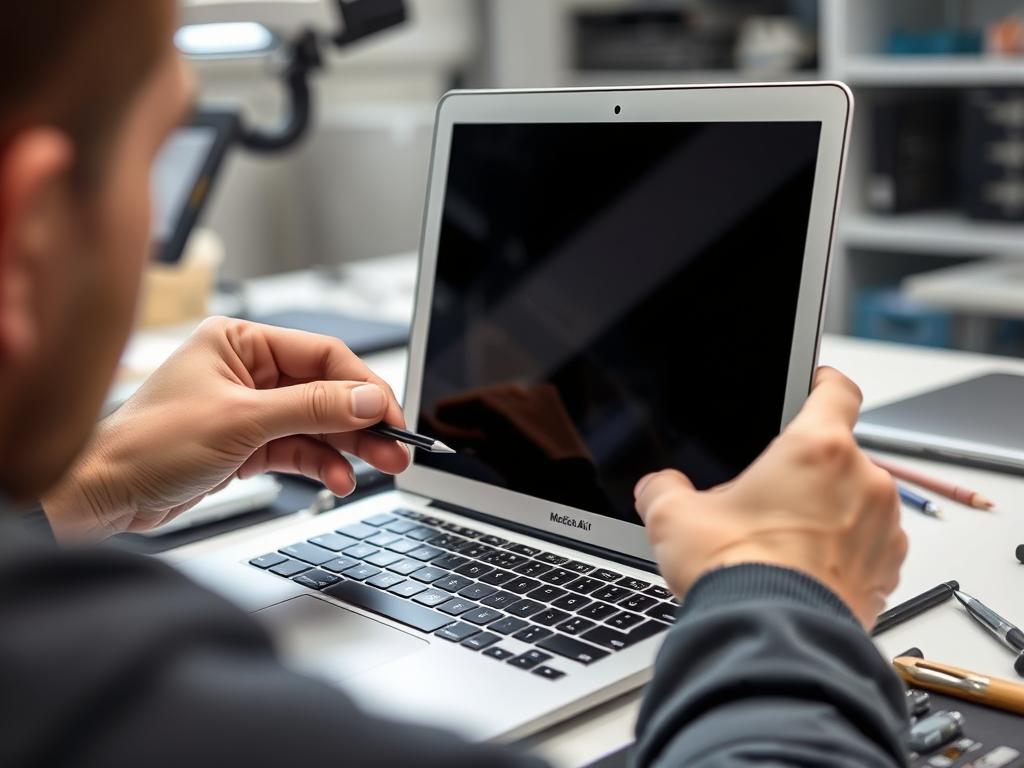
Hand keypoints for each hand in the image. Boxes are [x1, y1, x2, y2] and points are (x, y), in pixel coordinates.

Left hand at [43, 317, 410, 538]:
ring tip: (379, 467)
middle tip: (396, 447)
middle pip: (325, 390)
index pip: (322, 356)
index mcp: (239, 342)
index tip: (391, 414)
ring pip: (316, 422)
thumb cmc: (146, 446)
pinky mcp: (245, 444)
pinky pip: (298, 448)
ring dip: (348, 446)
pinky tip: (339, 479)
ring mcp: (247, 408)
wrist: (100, 498)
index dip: (362, 385)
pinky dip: (321, 464)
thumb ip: (311, 408)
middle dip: (362, 420)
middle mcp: (246, 370)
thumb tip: (367, 398)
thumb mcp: (241, 422)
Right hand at [634, 367, 906, 629]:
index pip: (837, 390)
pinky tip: (805, 572)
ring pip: (855, 502)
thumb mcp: (674, 519)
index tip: (816, 385)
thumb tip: (658, 488)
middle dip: (806, 473)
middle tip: (767, 501)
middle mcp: (864, 481)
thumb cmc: (738, 576)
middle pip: (837, 456)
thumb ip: (663, 489)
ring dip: (828, 513)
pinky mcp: (888, 570)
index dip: (824, 382)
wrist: (774, 643)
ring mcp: (883, 528)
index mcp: (816, 448)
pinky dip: (843, 552)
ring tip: (783, 545)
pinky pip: (868, 545)